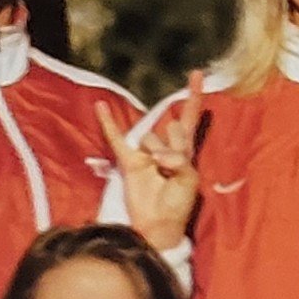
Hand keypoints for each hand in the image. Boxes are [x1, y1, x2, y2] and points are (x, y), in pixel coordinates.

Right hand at [99, 71, 203, 252]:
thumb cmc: (178, 204)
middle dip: (173, 145)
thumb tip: (156, 155)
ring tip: (158, 170)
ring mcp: (145, 152)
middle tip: (171, 166)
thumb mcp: (189, 181)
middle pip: (171, 127)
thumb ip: (179, 161)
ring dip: (156, 151)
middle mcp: (165, 147)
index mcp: (185, 150)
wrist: (158, 225)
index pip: (190, 117)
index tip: (197, 73)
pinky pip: (116, 138)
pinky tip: (100, 106)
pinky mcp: (128, 161)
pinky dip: (108, 122)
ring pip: (150, 136)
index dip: (194, 97)